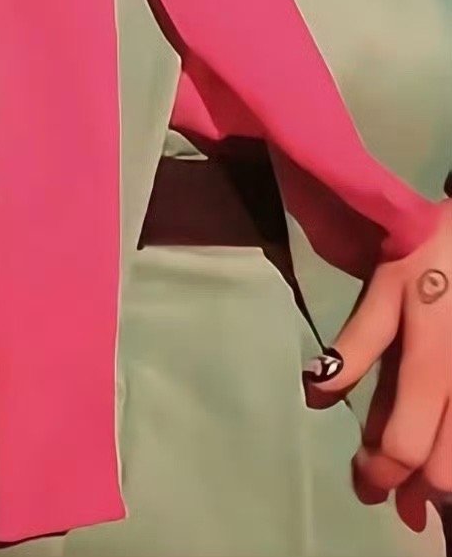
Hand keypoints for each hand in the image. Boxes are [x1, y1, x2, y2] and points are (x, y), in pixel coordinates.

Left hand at [302, 197, 451, 530]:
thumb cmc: (425, 260)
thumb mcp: (384, 295)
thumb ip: (354, 348)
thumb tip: (314, 392)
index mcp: (432, 368)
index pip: (406, 446)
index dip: (380, 472)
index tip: (362, 481)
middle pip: (445, 472)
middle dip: (415, 491)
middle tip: (388, 492)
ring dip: (440, 480)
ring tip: (417, 486)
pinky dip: (449, 447)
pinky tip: (436, 443)